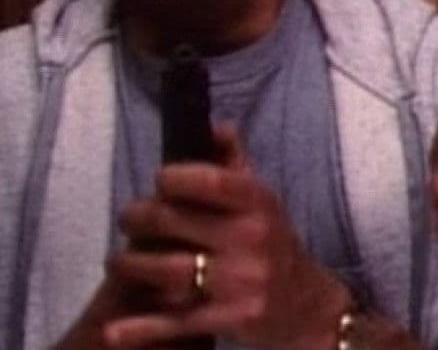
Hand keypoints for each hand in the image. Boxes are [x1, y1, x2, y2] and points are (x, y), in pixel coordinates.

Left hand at [98, 125, 351, 349]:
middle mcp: (251, 237)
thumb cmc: (274, 245)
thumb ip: (235, 164)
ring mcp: (241, 280)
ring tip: (118, 263)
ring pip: (165, 270)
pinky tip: (114, 330)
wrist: (307, 306)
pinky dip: (141, 326)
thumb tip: (215, 126)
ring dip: (129, 266)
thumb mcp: (264, 201)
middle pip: (172, 222)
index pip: (207, 179)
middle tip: (127, 221)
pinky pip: (176, 321)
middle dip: (137, 219)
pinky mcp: (232, 318)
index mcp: (259, 202)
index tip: (159, 183)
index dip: (171, 178)